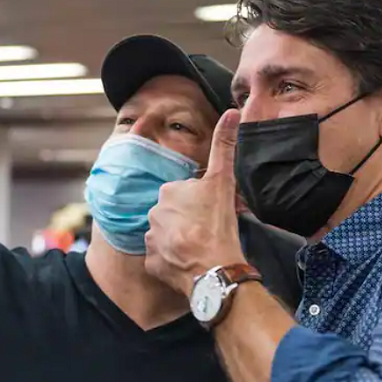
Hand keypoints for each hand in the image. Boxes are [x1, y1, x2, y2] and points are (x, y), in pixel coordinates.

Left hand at [145, 109, 245, 295]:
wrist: (213, 269)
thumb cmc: (218, 225)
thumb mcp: (223, 182)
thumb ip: (224, 146)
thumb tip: (231, 112)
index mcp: (168, 191)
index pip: (187, 195)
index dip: (203, 204)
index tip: (215, 214)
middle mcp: (153, 213)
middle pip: (177, 215)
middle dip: (191, 221)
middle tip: (211, 231)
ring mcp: (151, 239)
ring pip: (168, 236)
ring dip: (182, 241)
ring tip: (202, 249)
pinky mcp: (151, 263)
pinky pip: (163, 259)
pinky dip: (174, 262)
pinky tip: (191, 262)